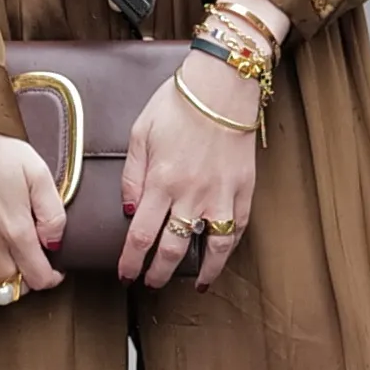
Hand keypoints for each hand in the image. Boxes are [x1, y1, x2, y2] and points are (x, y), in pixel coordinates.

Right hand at [0, 124, 66, 298]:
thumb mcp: (38, 173)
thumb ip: (53, 213)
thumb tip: (54, 244)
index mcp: (15, 228)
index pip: (37, 277)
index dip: (50, 278)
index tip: (53, 271)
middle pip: (13, 283)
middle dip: (27, 278)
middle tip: (31, 263)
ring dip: (1, 282)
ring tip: (8, 264)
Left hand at [115, 60, 259, 288]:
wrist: (222, 85)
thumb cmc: (179, 103)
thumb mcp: (140, 133)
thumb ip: (132, 175)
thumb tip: (131, 210)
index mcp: (161, 181)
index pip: (141, 236)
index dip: (131, 262)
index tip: (125, 275)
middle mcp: (191, 194)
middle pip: (172, 249)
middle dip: (158, 273)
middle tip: (151, 284)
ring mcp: (221, 194)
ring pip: (211, 248)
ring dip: (200, 271)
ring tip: (193, 284)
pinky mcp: (244, 189)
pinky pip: (237, 228)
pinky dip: (229, 248)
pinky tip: (220, 258)